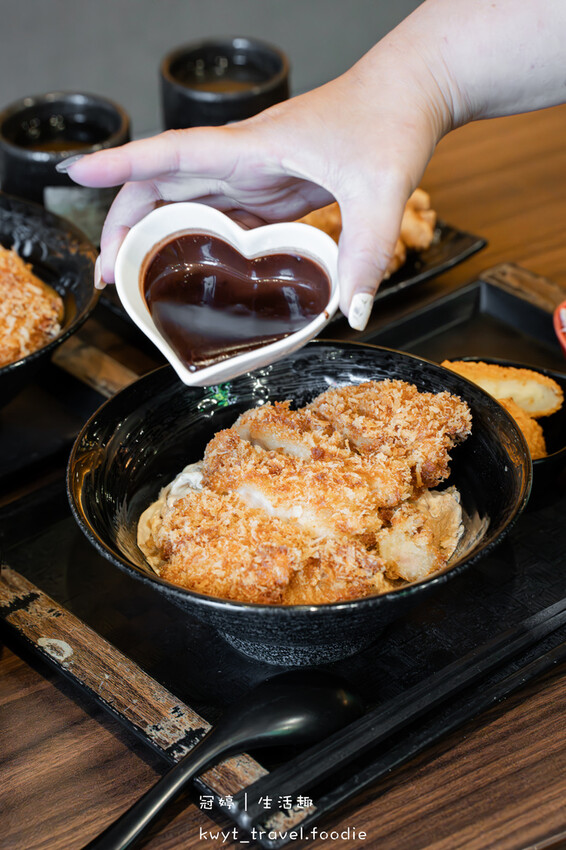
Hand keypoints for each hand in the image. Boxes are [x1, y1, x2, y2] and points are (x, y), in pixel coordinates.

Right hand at [63, 44, 445, 329]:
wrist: (408, 96)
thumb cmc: (389, 122)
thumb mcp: (381, 190)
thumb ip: (365, 252)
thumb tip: (350, 311)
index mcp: (252, 147)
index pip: (172, 154)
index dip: (122, 166)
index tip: (78, 175)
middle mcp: (242, 159)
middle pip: (161, 186)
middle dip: (125, 226)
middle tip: (109, 276)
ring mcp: (253, 175)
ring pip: (183, 202)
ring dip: (152, 237)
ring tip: (133, 281)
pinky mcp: (269, 190)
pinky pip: (219, 218)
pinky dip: (194, 242)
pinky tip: (188, 271)